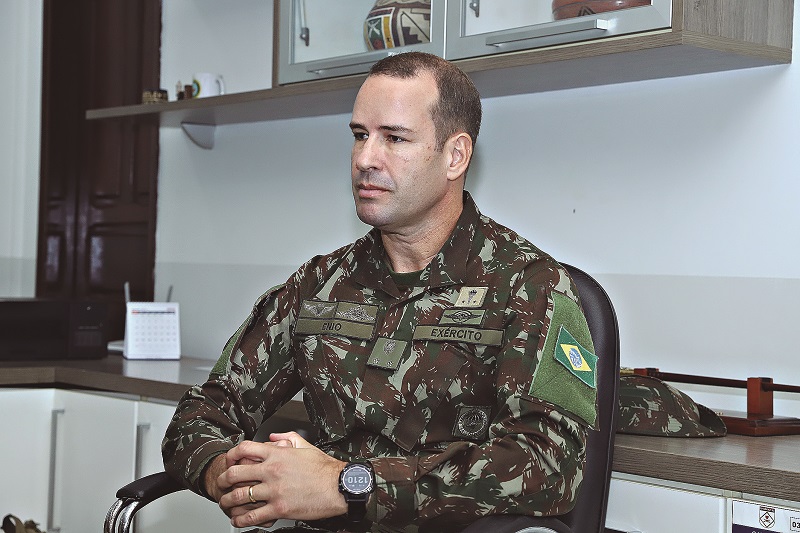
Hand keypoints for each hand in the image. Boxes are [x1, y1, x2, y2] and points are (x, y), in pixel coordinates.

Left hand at [217, 432, 347, 527]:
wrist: (339, 486)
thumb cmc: (325, 469)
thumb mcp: (306, 446)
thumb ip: (287, 438)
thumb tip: (273, 437)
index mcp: (278, 454)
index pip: (244, 449)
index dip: (231, 454)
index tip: (228, 460)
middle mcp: (272, 471)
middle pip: (235, 473)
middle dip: (222, 480)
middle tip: (220, 484)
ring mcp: (274, 491)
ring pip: (239, 496)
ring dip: (227, 501)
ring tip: (226, 504)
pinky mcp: (280, 509)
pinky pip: (252, 516)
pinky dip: (240, 520)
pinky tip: (238, 520)